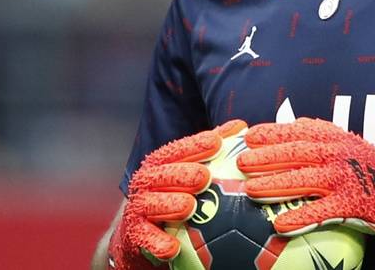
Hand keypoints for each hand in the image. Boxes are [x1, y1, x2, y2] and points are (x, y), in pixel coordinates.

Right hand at [107, 119, 246, 269]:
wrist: (140, 231)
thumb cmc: (173, 195)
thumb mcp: (189, 169)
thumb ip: (211, 149)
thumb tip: (240, 126)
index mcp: (160, 165)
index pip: (177, 151)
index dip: (194, 145)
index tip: (216, 142)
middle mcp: (147, 183)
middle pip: (162, 175)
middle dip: (182, 174)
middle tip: (204, 177)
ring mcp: (138, 209)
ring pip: (151, 204)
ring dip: (168, 205)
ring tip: (188, 206)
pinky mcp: (135, 235)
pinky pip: (144, 239)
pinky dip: (157, 243)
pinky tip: (172, 248)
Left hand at [236, 118, 374, 264]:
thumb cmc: (371, 171)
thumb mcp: (349, 145)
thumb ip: (322, 137)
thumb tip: (290, 130)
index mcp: (337, 137)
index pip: (299, 130)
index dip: (272, 131)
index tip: (248, 134)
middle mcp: (340, 153)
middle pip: (296, 153)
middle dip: (266, 156)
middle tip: (241, 161)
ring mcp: (346, 178)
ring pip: (303, 179)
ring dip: (275, 184)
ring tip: (250, 190)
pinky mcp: (352, 204)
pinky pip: (321, 210)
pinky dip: (299, 217)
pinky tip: (279, 225)